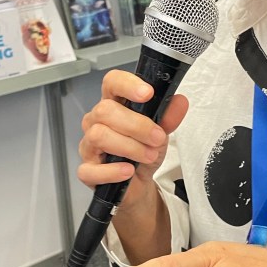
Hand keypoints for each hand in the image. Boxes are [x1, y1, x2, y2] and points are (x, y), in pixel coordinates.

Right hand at [77, 69, 188, 210]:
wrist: (140, 183)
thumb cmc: (144, 152)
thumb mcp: (161, 133)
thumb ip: (168, 117)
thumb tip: (179, 102)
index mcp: (113, 105)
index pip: (112, 83)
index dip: (127, 84)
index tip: (147, 93)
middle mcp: (96, 122)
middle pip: (105, 110)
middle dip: (136, 125)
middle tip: (157, 138)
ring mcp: (88, 146)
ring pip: (98, 136)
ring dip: (129, 147)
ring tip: (148, 155)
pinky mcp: (87, 171)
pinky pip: (91, 169)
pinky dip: (113, 171)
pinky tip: (128, 171)